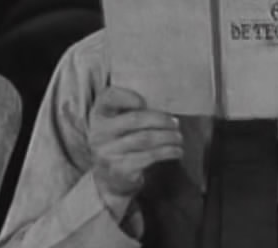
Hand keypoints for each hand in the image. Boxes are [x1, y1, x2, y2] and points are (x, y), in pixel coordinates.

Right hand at [88, 86, 183, 200]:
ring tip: (178, 137)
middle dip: (161, 119)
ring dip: (168, 137)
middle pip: (135, 119)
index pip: (108, 96)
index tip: (144, 102)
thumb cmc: (119, 144)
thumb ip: (130, 110)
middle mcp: (99, 133)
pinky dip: (167, 152)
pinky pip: (149, 156)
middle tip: (175, 123)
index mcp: (99, 115)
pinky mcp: (120, 170)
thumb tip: (163, 109)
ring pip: (145, 138)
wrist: (108, 180)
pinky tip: (176, 151)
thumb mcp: (116, 123)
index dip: (128, 96)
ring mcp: (108, 152)